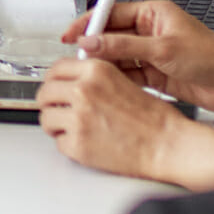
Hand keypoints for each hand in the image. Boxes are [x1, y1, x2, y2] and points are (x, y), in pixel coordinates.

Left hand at [39, 51, 213, 191]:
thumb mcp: (125, 81)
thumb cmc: (155, 119)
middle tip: (58, 109)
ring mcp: (78, 118)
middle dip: (50, 102)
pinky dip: (68, 144)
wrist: (167, 145)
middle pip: (45, 92)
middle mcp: (84, 91)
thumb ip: (95, 78)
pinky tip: (84, 142)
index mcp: (96, 71)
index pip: (56, 68)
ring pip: (46, 118)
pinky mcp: (77, 144)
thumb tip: (73, 80)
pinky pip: (58, 142)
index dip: (54, 79)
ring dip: (55, 124)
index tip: (55, 86)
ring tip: (71, 128)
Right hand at [74, 0, 213, 110]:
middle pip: (112, 35)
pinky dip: (117, 79)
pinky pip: (128, 74)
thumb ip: (124, 45)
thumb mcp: (163, 49)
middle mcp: (151, 31)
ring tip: (89, 73)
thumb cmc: (212, 58)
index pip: (112, 13)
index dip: (89, 23)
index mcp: (154, 13)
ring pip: (118, 56)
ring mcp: (152, 53)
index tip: (71, 34)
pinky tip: (108, 84)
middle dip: (94, 46)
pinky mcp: (155, 73)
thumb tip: (94, 41)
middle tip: (78, 58)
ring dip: (105, 64)